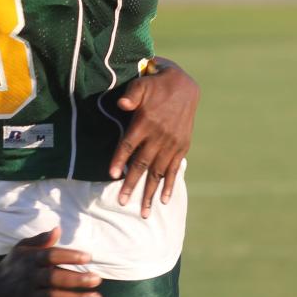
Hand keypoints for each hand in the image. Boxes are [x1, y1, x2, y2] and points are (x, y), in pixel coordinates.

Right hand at [0, 228, 101, 296]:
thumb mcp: (21, 249)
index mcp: (29, 259)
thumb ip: (40, 240)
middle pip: (54, 278)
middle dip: (77, 279)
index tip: (88, 257)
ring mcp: (28, 296)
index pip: (50, 255)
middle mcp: (29, 277)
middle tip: (97, 280)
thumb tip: (58, 229)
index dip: (69, 255)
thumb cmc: (11, 267)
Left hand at [108, 58, 198, 216]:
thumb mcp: (142, 84)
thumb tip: (121, 104)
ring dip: (150, 192)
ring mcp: (172, 144)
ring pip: (158, 172)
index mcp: (146, 122)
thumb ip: (131, 94)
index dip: (120, 159)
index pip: (129, 145)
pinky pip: (174, 170)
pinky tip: (163, 200)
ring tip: (143, 211)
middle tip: (122, 202)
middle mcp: (159, 136)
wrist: (185, 86)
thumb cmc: (156, 84)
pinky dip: (169, 185)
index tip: (112, 175)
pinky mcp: (181, 147)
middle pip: (142, 164)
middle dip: (132, 184)